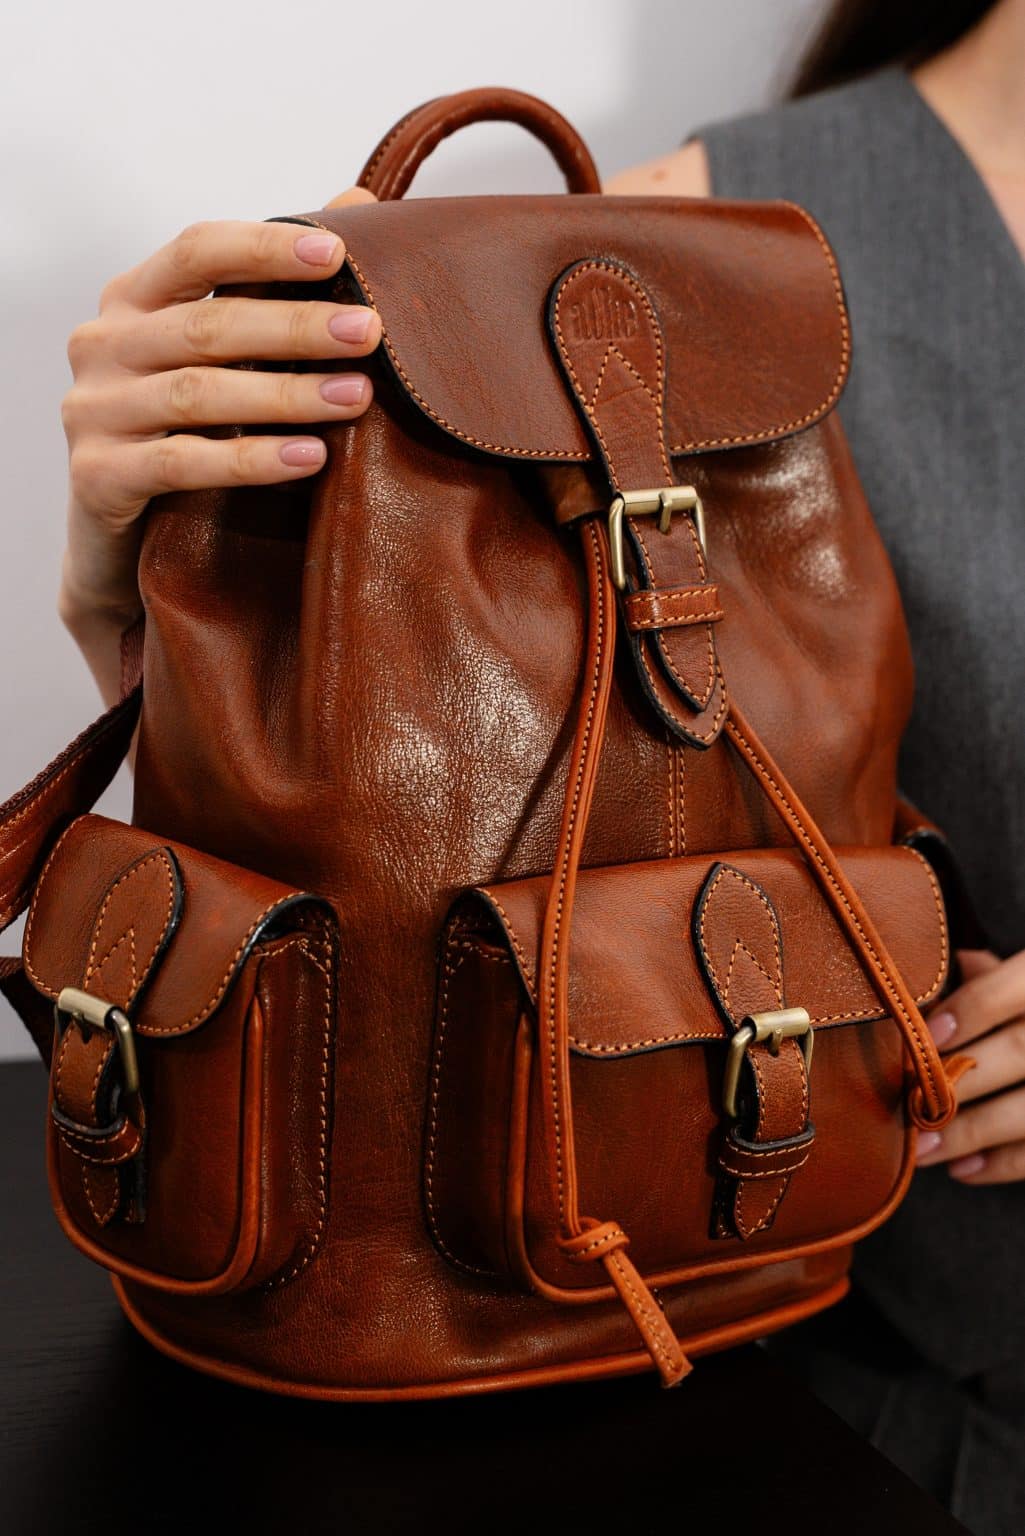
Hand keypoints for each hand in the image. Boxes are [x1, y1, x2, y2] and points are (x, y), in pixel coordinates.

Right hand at [58, 187, 379, 701]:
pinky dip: (251, 460)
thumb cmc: (188, 434)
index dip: (266, 247)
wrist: (124, 544)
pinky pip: (183, 463)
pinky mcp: (97, 477)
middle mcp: (102, 345)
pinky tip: (310, 458)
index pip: (197, 249)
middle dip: (294, 327)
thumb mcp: (226, 358)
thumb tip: (359, 201)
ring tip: (357, 398)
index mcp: (133, 299)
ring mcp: (92, 412)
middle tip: (369, 333)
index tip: (338, 252)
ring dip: (285, 394)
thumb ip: (276, 287)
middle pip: (206, 324)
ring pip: (199, 395)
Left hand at [916, 947, 1024, 1182]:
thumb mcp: (1015, 986)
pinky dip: (1000, 1164)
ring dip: (969, 1132)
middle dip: (958, 1079)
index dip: (973, 1008)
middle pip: (1020, 1051)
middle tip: (907, 1100)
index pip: (1019, 986)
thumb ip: (978, 979)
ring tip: (922, 1147)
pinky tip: (960, 1168)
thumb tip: (919, 983)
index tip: (927, 1033)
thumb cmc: (1023, 1012)